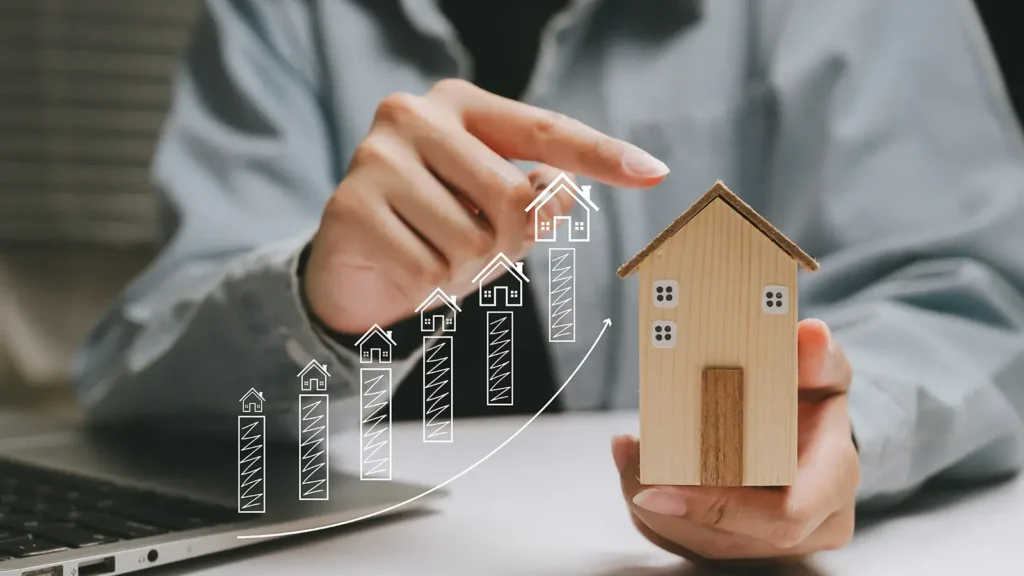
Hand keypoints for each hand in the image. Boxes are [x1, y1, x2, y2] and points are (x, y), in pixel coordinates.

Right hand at [304, 78, 668, 332]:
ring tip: (433, 255)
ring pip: (471, 240)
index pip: (544, 131)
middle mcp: (415, 115)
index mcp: (460, 105)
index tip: (656, 173)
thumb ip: (539, 199)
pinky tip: (402, 267)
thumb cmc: (438, 233)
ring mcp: (377, 155)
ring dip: (463, 269)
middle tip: (474, 249)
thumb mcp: (499, 218)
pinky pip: (427, 269)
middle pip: (514, 197)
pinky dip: (427, 286)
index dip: (601, 155)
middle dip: (508, 243)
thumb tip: (564, 190)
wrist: (357, 272)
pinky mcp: (350, 204)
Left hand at [613, 319, 857, 563]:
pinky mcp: (741, 548)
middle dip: (669, 504)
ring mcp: (775, 547)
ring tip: (626, 453)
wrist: (815, 442)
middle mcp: (810, 528)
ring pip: (702, 546)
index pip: (782, 515)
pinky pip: (688, 543)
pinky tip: (632, 469)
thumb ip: (818, 357)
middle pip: (728, 538)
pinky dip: (655, 512)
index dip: (718, 507)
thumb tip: (811, 334)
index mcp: (833, 484)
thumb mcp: (823, 373)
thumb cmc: (813, 404)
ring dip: (654, 507)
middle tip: (628, 454)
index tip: (658, 486)